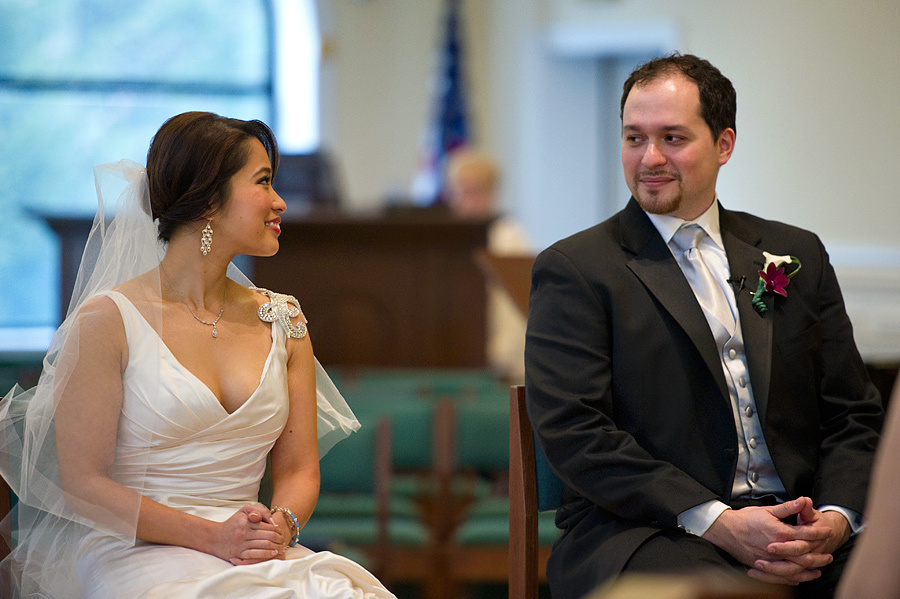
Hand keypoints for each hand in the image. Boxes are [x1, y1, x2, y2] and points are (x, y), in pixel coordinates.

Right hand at [212, 504, 285, 565]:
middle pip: (268, 536)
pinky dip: (266, 555)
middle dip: (279, 539)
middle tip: (284, 541)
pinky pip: (255, 555)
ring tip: (282, 548)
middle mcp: (244, 533)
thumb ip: (259, 510)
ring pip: (264, 546)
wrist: (214, 538)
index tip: (282, 533)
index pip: (268, 526)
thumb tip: (272, 520)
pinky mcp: (238, 554)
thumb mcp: (244, 510)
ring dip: (276, 548)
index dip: (278, 530)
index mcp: (246, 521)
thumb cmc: (232, 523)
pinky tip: (273, 553)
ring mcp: (241, 544)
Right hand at [702, 497, 833, 585]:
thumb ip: (787, 507)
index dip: (819, 532)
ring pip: (796, 568)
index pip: (806, 534)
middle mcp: (777, 549)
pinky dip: (795, 577)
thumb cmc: (745, 519)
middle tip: (829, 555)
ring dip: (810, 568)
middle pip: (804, 555)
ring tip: (820, 567)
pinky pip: (783, 576)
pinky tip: (802, 576)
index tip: (828, 531)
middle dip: (819, 555)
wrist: (726, 530)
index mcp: (780, 532)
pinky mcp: (763, 567)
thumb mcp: (767, 510)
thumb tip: (803, 500)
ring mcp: (770, 560)